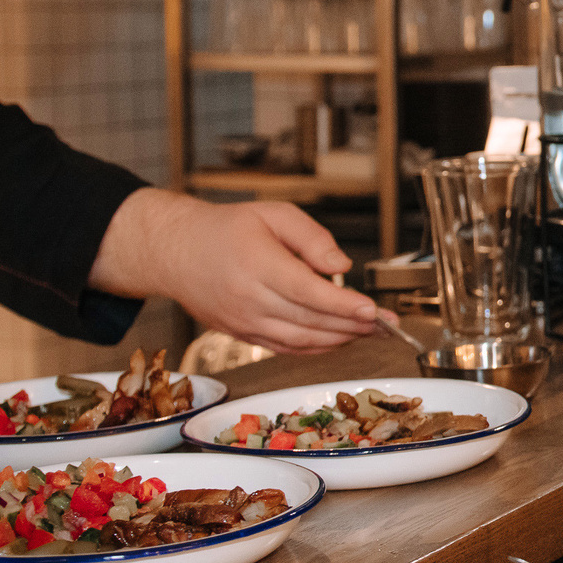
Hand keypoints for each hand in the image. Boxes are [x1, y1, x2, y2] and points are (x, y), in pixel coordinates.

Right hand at [91, 190, 381, 354]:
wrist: (176, 252)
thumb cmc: (225, 229)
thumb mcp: (272, 214)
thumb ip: (311, 237)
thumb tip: (341, 266)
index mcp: (257, 265)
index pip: (308, 292)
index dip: (343, 305)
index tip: (373, 309)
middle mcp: (249, 299)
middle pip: (309, 321)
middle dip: (353, 325)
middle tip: (386, 323)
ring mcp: (244, 322)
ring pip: (300, 341)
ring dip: (339, 340)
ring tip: (369, 331)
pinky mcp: (242, 335)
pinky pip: (286, 348)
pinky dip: (315, 348)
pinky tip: (338, 339)